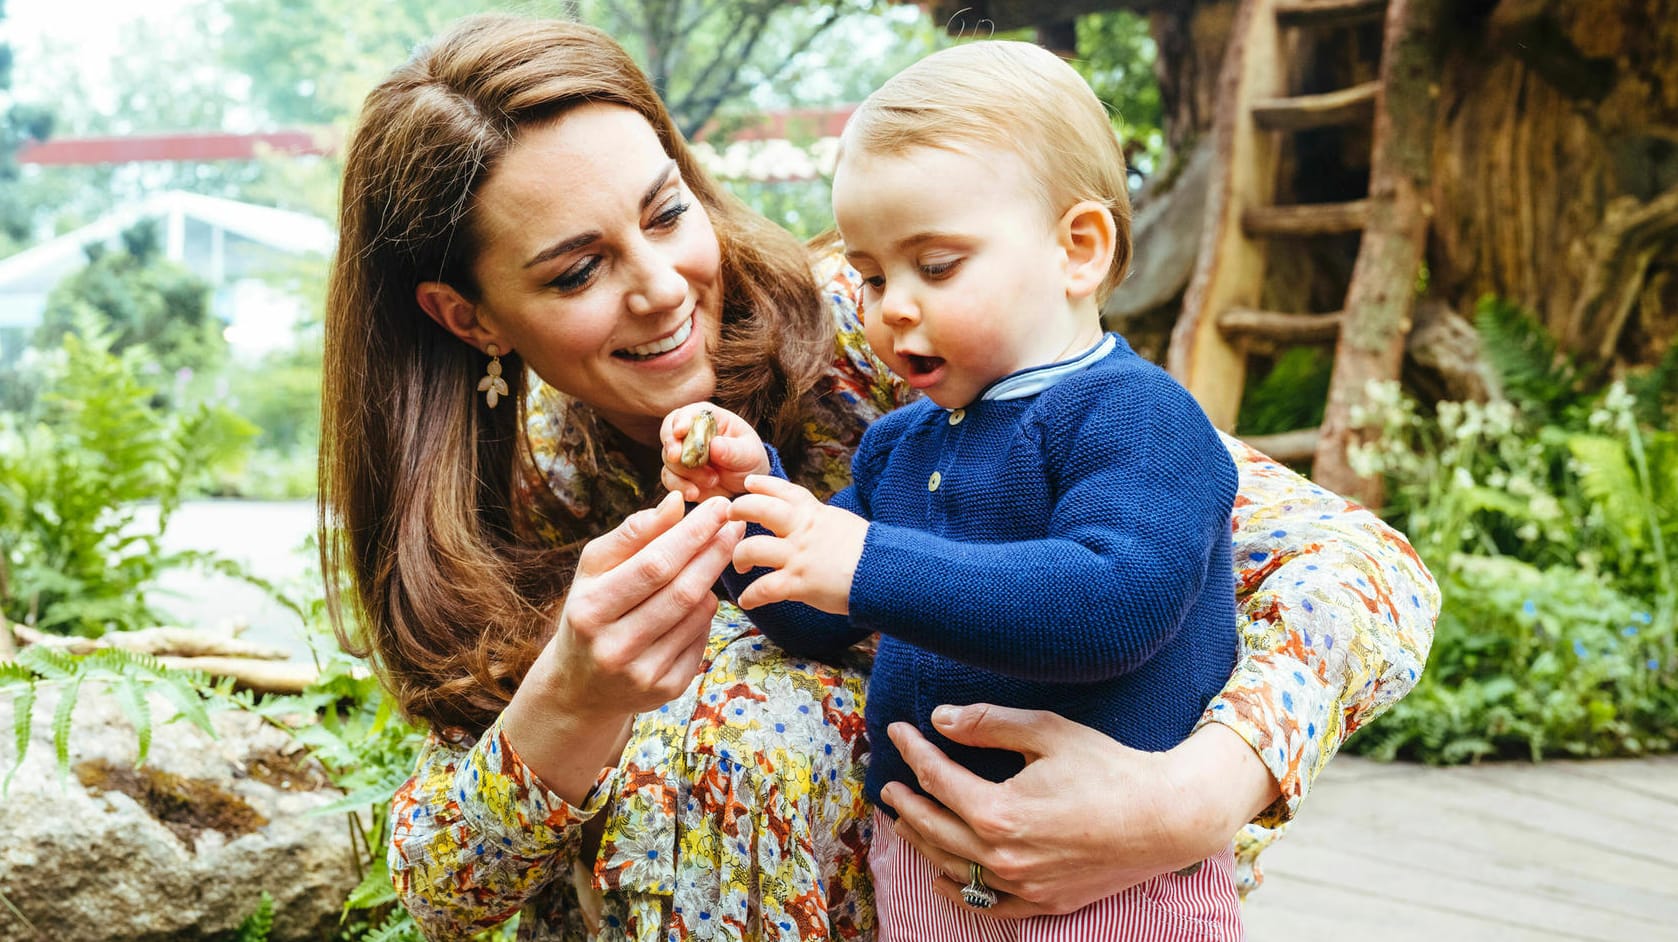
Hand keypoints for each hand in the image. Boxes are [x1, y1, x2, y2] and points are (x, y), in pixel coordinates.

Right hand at [503, 491, 744, 802]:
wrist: (580, 685)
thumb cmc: (591, 609)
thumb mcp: (595, 569)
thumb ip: (633, 533)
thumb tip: (676, 502)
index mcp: (591, 610)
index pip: (655, 564)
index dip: (692, 533)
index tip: (719, 506)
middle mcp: (614, 648)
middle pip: (682, 591)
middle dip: (714, 551)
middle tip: (735, 523)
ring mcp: (642, 674)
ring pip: (697, 615)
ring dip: (712, 580)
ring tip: (715, 555)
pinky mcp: (665, 690)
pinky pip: (701, 639)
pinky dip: (706, 613)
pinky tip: (701, 597)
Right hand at [658, 403, 769, 500]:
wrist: (746, 486)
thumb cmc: (749, 461)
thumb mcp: (749, 454)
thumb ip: (733, 450)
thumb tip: (715, 444)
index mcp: (708, 419)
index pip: (688, 413)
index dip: (681, 420)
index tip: (680, 431)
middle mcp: (690, 434)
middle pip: (669, 433)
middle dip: (672, 445)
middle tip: (677, 457)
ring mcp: (682, 454)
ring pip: (669, 459)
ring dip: (685, 472)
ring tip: (712, 480)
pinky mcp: (679, 475)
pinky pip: (670, 479)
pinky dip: (679, 486)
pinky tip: (694, 493)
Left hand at [728, 474, 866, 613]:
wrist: (884, 572)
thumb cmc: (869, 552)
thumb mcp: (843, 524)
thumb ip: (821, 521)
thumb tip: (812, 522)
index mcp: (815, 514)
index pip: (784, 491)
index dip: (763, 485)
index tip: (749, 484)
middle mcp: (802, 530)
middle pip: (759, 509)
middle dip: (739, 510)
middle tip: (730, 517)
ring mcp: (798, 556)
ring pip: (752, 548)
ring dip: (740, 557)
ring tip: (741, 565)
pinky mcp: (798, 583)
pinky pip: (764, 589)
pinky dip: (751, 596)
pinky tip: (746, 601)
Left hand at [883, 706, 1277, 916]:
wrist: (1167, 818)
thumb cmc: (1110, 769)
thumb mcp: (1048, 732)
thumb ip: (989, 725)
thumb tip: (941, 719)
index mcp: (999, 812)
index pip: (937, 779)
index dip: (913, 751)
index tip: (899, 730)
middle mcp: (1004, 856)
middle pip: (934, 828)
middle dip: (906, 802)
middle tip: (889, 784)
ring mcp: (1023, 886)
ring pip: (953, 868)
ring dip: (923, 842)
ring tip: (905, 820)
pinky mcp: (1045, 903)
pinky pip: (987, 905)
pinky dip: (958, 891)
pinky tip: (942, 877)